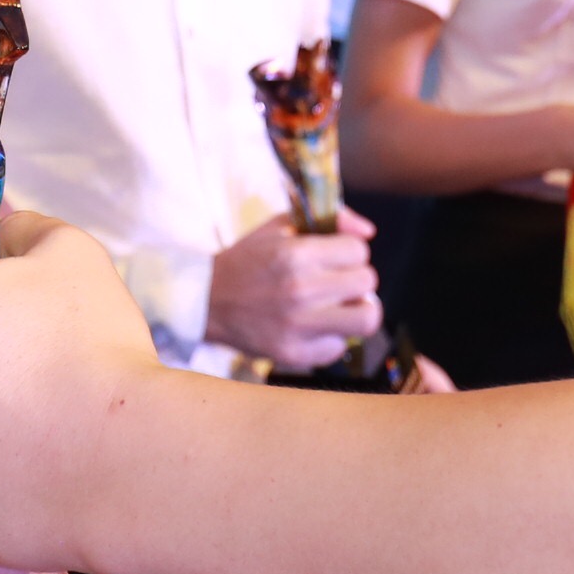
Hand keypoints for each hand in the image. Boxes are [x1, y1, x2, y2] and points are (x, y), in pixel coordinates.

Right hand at [207, 221, 381, 367]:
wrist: (205, 300)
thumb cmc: (246, 260)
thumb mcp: (279, 226)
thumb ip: (328, 219)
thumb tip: (368, 232)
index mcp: (296, 255)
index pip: (359, 251)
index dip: (349, 252)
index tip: (335, 257)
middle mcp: (301, 291)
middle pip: (367, 282)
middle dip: (355, 278)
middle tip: (337, 281)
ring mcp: (299, 327)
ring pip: (367, 319)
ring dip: (357, 310)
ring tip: (339, 306)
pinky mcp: (294, 354)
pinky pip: (339, 347)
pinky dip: (332, 337)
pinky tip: (314, 327)